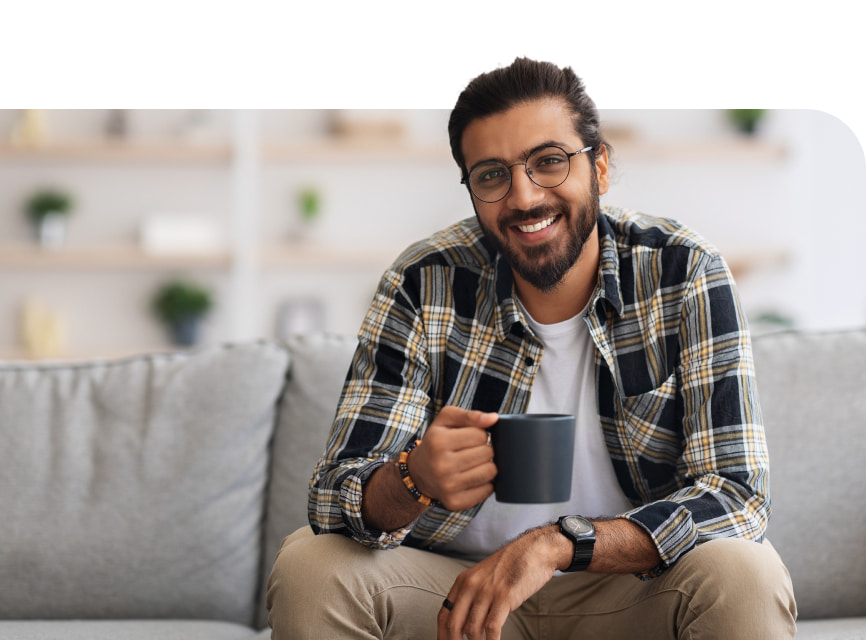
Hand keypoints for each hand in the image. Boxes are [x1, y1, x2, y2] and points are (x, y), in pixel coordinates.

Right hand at [410, 406, 497, 511]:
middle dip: (485, 449)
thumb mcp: (446, 420)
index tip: (470, 438)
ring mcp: (448, 486)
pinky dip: (485, 483)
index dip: (480, 434)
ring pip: (490, 472)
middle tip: (472, 451)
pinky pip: (487, 490)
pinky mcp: (455, 502)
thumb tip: (494, 418)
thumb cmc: (436, 442)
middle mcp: (441, 465)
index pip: (481, 435)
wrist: (419, 472)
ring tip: (475, 463)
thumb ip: (470, 415)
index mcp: (438, 442)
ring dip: (488, 466)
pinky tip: (473, 477)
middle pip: (487, 453)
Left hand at [437, 525, 566, 639]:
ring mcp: (486, 591)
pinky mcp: (504, 597)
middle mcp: (471, 586)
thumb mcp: (484, 577)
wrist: (534, 550)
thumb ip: (473, 596)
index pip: (444, 614)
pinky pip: (491, 627)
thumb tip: (466, 624)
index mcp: (463, 581)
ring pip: (472, 629)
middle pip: (453, 624)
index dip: (442, 635)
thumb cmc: (512, 565)